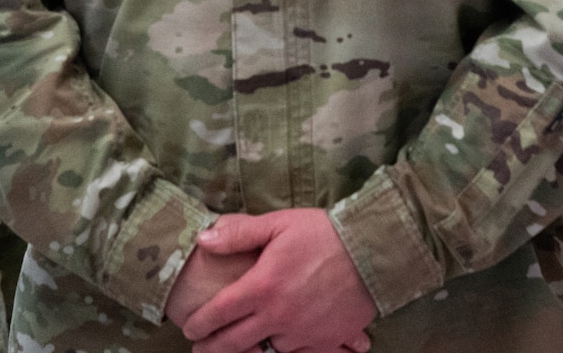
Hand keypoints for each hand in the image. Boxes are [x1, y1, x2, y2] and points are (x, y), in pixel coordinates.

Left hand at [179, 209, 375, 352]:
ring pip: (268, 350)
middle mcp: (278, 316)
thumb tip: (203, 239)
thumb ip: (239, 233)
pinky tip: (282, 345)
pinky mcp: (326, 341)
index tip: (190, 328)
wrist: (373, 251)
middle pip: (235, 342)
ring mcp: (303, 333)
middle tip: (201, 349)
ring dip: (253, 348)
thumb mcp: (279, 223)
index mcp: (263, 286)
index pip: (219, 313)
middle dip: (213, 349)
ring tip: (243, 346)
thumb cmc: (324, 233)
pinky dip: (289, 350)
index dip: (200, 324)